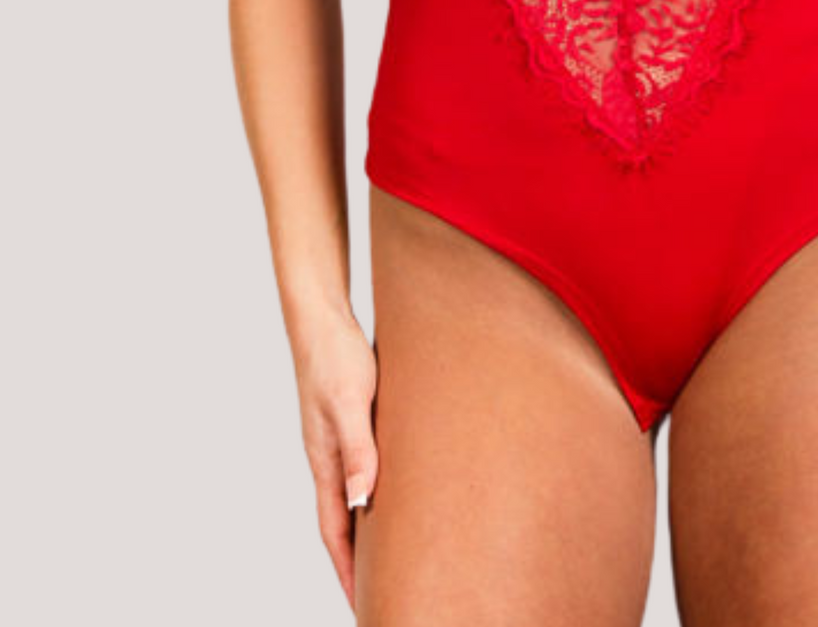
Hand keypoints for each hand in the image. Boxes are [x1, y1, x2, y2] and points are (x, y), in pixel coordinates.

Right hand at [291, 304, 379, 612]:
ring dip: (368, 526)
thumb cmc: (334, 356)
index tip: (361, 604)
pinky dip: (376, 488)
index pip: (334, 530)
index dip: (346, 569)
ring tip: (394, 551)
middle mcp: (329, 456)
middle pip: (342, 520)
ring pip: (354, 494)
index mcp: (324, 461)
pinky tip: (398, 488)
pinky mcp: (352, 421)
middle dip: (358, 559)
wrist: (323, 317)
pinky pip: (364, 466)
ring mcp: (339, 439)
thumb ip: (358, 449)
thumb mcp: (349, 403)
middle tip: (382, 589)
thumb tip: (363, 500)